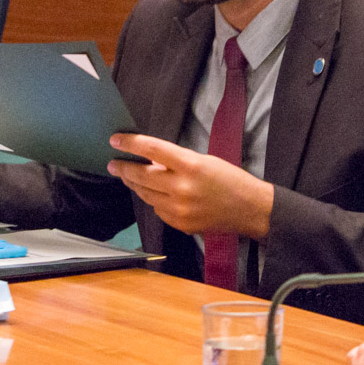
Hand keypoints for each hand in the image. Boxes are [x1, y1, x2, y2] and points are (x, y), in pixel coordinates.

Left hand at [107, 133, 273, 238]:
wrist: (249, 209)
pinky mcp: (180, 224)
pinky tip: (151, 193)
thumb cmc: (230, 179)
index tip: (115, 140)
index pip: (152, 150)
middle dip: (124, 168)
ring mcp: (179, 209)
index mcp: (191, 166)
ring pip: (146, 194)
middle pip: (142, 175)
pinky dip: (152, 199)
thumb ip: (177, 161)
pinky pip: (157, 209)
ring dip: (134, 184)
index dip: (130, 143)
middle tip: (113, 163)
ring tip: (127, 176)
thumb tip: (150, 160)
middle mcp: (182, 188)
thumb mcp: (204, 161)